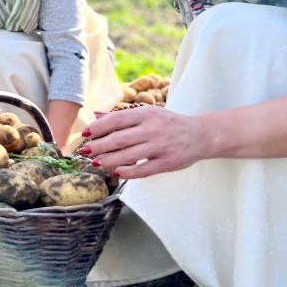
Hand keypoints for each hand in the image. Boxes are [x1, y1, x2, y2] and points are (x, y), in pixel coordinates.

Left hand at [78, 106, 206, 178]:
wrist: (201, 134)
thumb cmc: (169, 123)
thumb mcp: (149, 113)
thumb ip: (122, 116)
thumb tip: (96, 116)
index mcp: (147, 113)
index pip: (116, 120)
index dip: (98, 128)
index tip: (85, 134)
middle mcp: (153, 128)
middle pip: (119, 139)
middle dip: (98, 146)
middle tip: (84, 152)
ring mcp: (161, 146)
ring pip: (128, 156)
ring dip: (108, 161)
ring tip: (96, 163)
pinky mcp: (167, 162)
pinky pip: (142, 170)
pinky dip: (127, 172)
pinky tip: (116, 172)